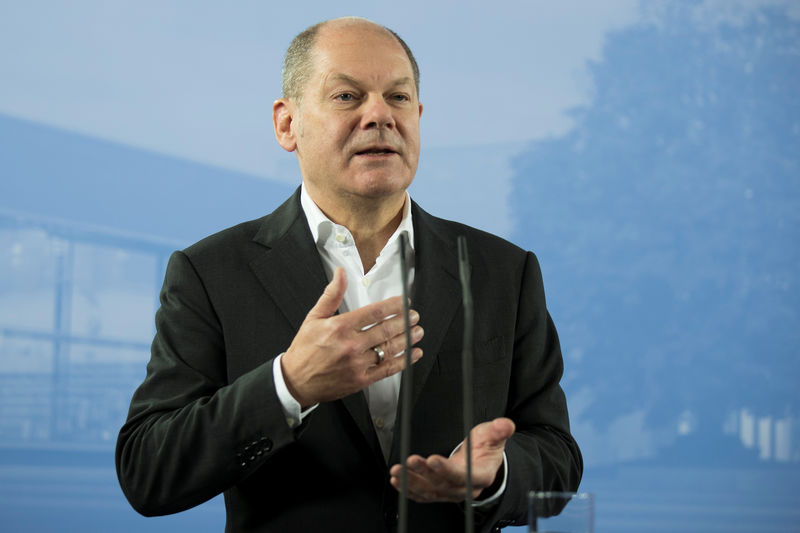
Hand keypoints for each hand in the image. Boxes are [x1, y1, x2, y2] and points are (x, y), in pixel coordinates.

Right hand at [281, 267, 423, 407]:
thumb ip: (332, 294)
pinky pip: (387, 369)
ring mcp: (357, 363)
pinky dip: (404, 361)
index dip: (394, 306)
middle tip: (415, 316)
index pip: (374, 312)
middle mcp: (351, 345)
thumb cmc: (304, 350)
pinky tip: (413, 354)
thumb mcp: (314, 317)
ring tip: (418, 332)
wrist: (296, 381)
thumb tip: (340, 273)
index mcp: (340, 327)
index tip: (404, 303)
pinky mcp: (361, 379)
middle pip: (386, 330)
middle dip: (405, 321)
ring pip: (390, 348)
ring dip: (408, 339)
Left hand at [389, 418, 514, 502]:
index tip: (432, 459)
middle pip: (443, 485)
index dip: (447, 470)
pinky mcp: (438, 492)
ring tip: (396, 471)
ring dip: (411, 482)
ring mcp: (450, 492)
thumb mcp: (493, 436)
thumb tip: (505, 424)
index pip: (463, 476)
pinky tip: (396, 481)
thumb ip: (498, 430)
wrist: (482, 462)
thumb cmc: (486, 448)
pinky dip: (408, 490)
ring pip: (429, 492)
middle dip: (424, 473)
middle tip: (411, 460)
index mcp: (480, 475)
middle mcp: (464, 488)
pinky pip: (422, 495)